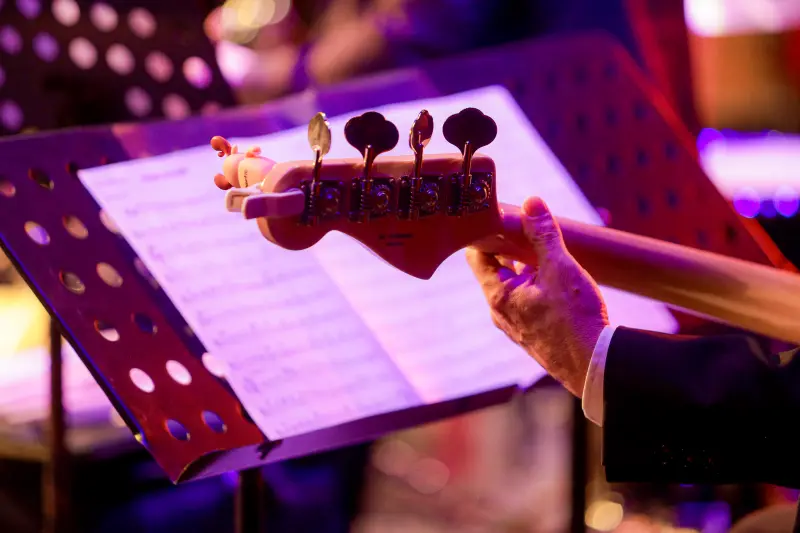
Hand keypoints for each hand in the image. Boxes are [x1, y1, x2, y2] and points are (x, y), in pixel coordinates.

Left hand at [466, 197, 608, 396]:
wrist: (594, 366)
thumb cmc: (575, 319)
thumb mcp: (560, 267)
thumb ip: (543, 234)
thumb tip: (531, 203)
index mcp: (498, 295)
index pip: (477, 255)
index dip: (486, 234)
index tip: (501, 218)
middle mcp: (500, 312)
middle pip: (495, 269)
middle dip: (509, 248)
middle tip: (527, 228)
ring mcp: (515, 325)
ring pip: (513, 286)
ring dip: (526, 268)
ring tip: (546, 251)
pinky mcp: (532, 334)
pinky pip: (526, 302)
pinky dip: (535, 286)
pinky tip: (557, 280)